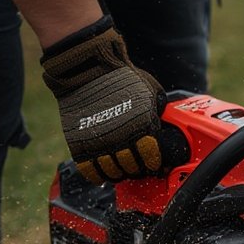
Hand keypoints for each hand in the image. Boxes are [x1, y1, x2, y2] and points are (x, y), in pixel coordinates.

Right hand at [41, 16, 165, 184]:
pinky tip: (102, 169)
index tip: (152, 162)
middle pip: (133, 168)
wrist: (86, 68)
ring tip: (120, 167)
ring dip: (118, 173)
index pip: (151, 158)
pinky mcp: (79, 144)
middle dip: (137, 169)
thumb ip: (157, 110)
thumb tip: (165, 123)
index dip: (153, 162)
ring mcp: (99, 143)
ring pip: (112, 173)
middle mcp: (122, 138)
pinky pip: (90, 170)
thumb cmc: (121, 77)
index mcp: (142, 126)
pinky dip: (97, 174)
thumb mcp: (149, 90)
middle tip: (136, 165)